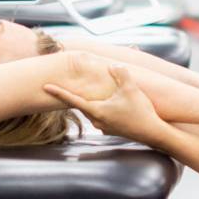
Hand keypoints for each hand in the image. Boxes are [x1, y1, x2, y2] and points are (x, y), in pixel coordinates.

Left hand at [43, 65, 164, 144]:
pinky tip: (118, 103)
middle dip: (81, 94)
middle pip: (84, 104)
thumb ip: (119, 73)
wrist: (153, 133)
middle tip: (71, 86)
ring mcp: (105, 127)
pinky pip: (105, 115)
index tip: (45, 87)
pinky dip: (107, 107)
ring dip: (97, 100)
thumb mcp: (130, 88)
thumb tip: (112, 65)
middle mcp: (97, 121)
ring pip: (96, 109)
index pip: (72, 99)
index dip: (58, 92)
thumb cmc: (140, 112)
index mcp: (96, 110)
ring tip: (107, 93)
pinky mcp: (113, 130)